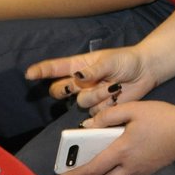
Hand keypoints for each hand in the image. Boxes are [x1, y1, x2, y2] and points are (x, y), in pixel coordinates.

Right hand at [26, 46, 153, 112]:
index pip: (55, 68)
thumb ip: (93, 70)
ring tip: (113, 87)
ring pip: (81, 103)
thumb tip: (77, 76)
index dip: (40, 71)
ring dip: (97, 96)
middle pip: (58, 91)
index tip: (29, 74)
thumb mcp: (109, 61)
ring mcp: (89, 95)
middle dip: (63, 91)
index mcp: (79, 65)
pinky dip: (107, 105)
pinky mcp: (99, 108)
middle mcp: (80, 82)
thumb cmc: (126, 60)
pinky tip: (117, 96)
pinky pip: (95, 113)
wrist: (145, 72)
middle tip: (75, 86)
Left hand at [55, 101, 174, 174]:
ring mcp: (141, 173)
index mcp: (122, 150)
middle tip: (87, 166)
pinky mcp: (150, 174)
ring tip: (105, 165)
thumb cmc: (161, 117)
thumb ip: (108, 116)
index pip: (92, 169)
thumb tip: (88, 125)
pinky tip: (123, 165)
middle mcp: (130, 166)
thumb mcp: (133, 108)